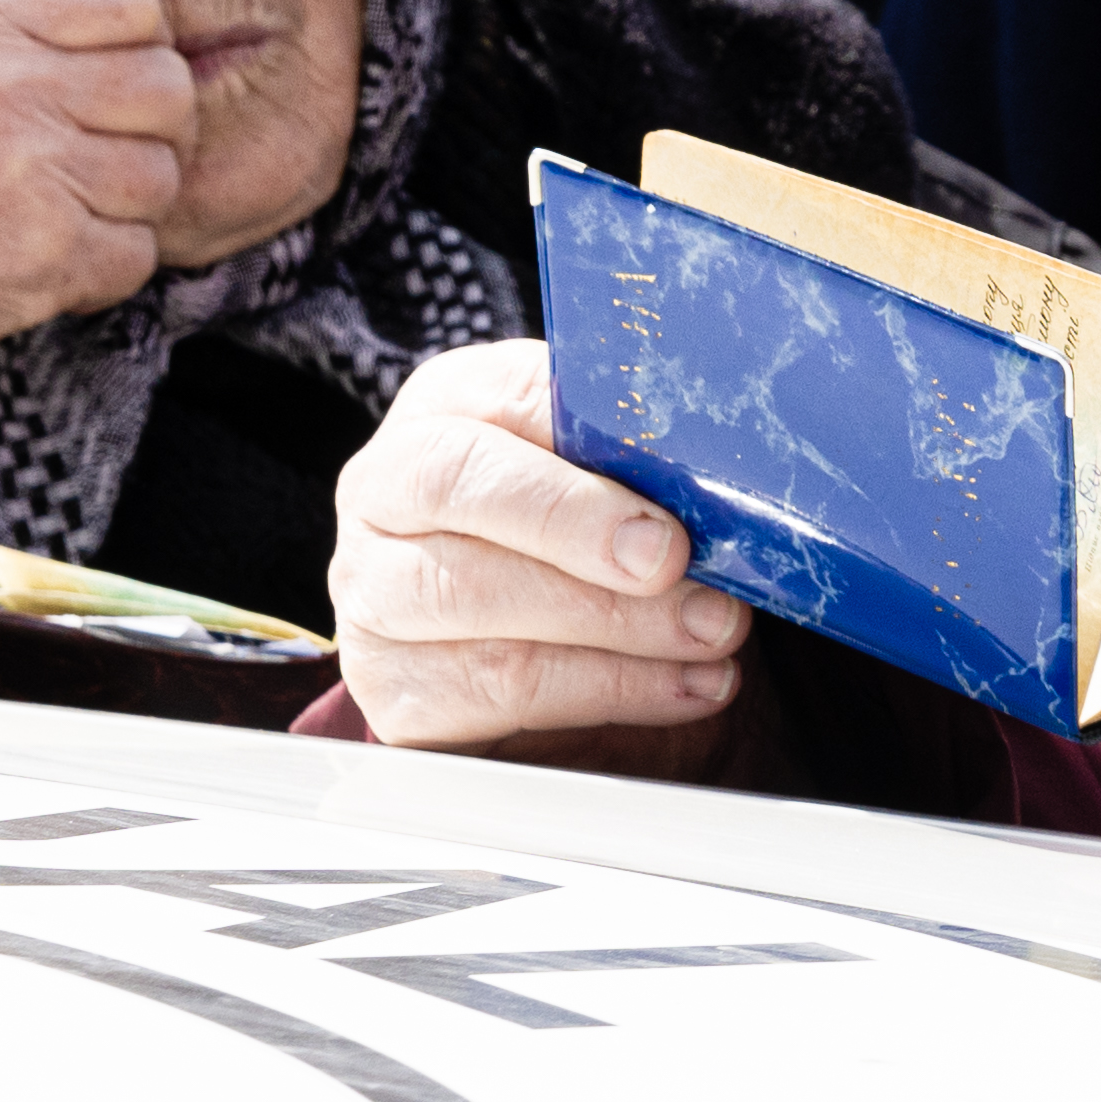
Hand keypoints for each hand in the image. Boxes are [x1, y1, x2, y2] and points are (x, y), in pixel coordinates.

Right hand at [0, 0, 201, 374]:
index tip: (100, 84)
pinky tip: (39, 270)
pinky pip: (137, 253)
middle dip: (148, 129)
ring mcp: (31, 170)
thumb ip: (8, 34)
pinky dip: (102, 273)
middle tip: (94, 162)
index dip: (136, 41)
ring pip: (162, 174)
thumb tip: (135, 33)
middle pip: (168, 85)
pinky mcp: (44, 256)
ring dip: (124, 208)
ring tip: (52, 220)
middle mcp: (5, 84)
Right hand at [329, 338, 750, 778]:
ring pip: (473, 599)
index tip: (666, 533)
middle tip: (691, 584)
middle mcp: (386, 494)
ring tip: (714, 640)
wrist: (566, 646)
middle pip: (461, 495)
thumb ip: (648, 455)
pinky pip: (489, 692)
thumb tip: (728, 468)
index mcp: (447, 410)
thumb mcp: (620, 472)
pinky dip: (605, 692)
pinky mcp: (394, 690)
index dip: (579, 473)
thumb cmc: (602, 532)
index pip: (494, 408)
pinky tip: (686, 688)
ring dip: (616, 630)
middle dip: (587, 547)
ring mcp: (373, 594)